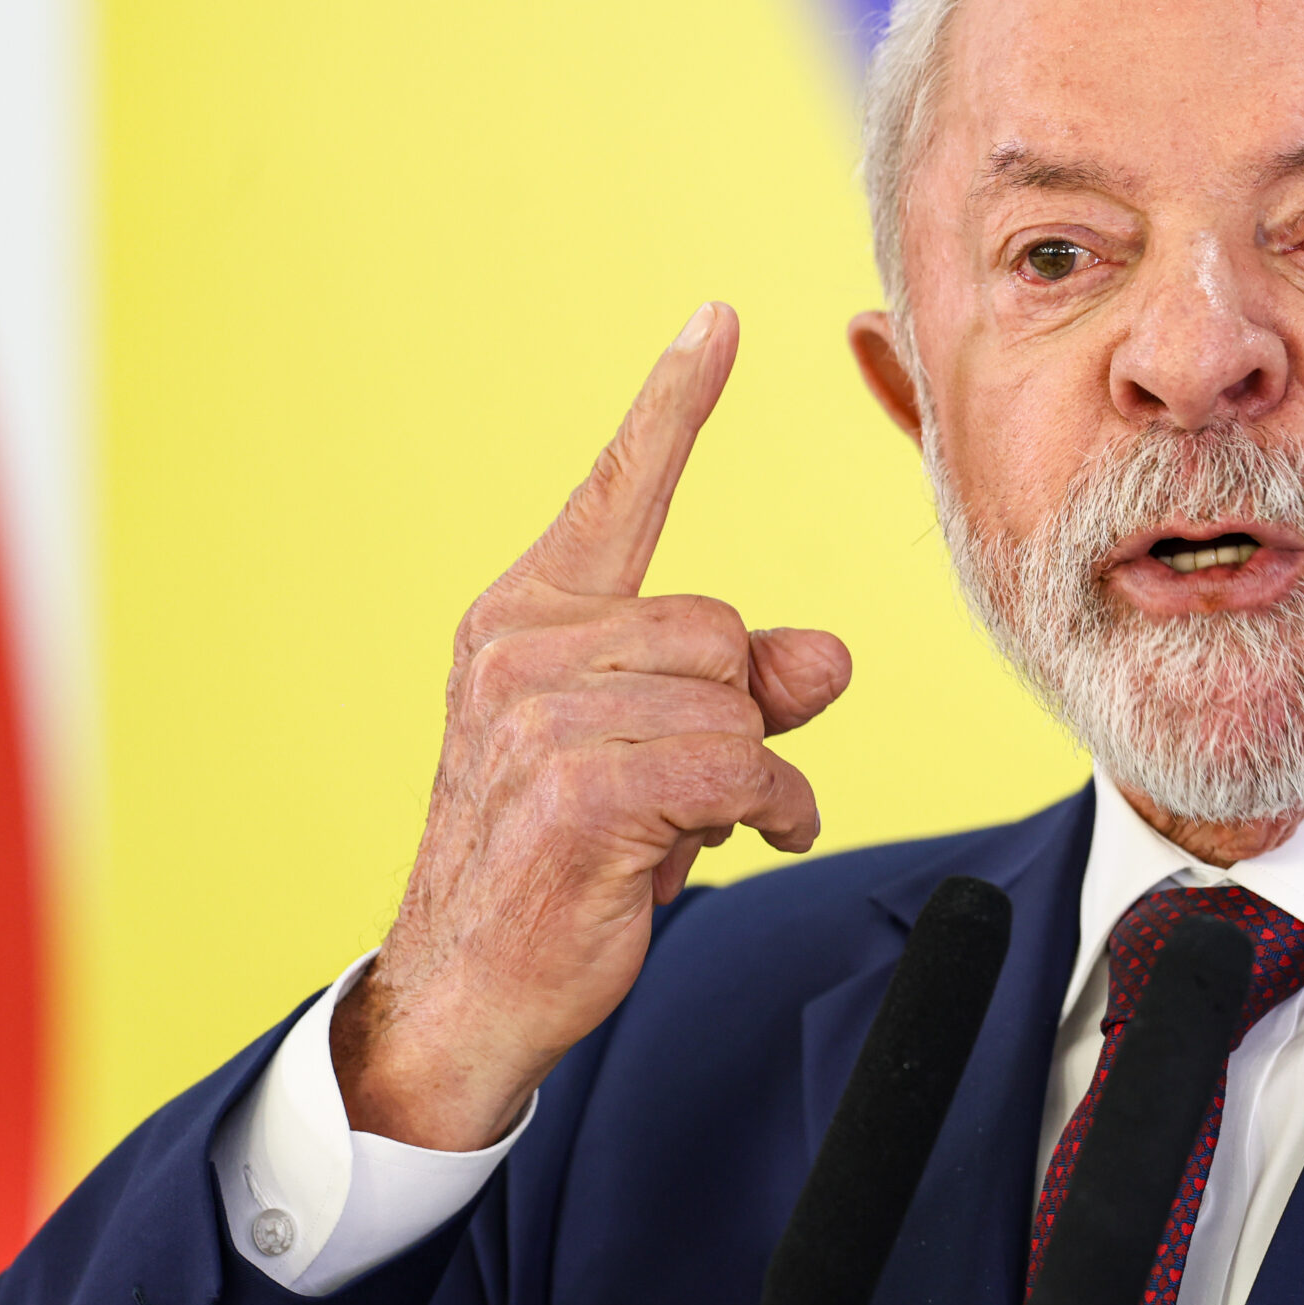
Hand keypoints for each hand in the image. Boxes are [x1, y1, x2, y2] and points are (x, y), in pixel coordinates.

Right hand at [331, 303, 851, 1150]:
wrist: (473, 987)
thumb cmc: (568, 858)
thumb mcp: (665, 752)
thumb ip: (742, 686)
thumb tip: (830, 656)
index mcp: (529, 616)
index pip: (619, 492)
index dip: (674, 403)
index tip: (719, 317)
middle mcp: (520, 647)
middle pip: (721, 628)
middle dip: (735, 713)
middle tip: (684, 784)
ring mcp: (537, 715)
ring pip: (735, 704)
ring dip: (748, 778)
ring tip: (689, 825)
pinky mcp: (575, 786)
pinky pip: (741, 768)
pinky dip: (767, 813)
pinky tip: (731, 845)